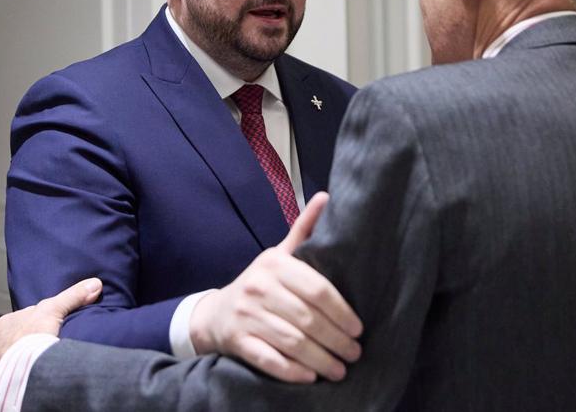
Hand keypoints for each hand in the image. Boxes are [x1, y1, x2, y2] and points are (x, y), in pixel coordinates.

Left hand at [0, 278, 101, 362]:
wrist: (26, 370)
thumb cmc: (31, 336)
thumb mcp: (54, 307)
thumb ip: (73, 295)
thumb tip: (95, 283)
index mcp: (6, 323)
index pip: (29, 315)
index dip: (43, 316)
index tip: (56, 318)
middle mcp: (2, 341)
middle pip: (28, 333)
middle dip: (40, 334)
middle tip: (58, 336)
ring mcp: (7, 360)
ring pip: (27, 351)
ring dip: (39, 351)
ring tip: (55, 351)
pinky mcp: (15, 377)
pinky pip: (28, 367)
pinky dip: (38, 365)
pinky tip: (49, 365)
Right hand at [189, 192, 362, 382]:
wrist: (216, 313)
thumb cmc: (260, 284)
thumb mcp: (279, 255)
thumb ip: (304, 230)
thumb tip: (327, 197)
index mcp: (275, 264)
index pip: (317, 289)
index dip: (341, 311)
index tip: (359, 328)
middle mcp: (259, 288)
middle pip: (308, 318)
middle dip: (336, 340)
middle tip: (355, 354)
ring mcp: (247, 316)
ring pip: (292, 341)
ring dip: (321, 360)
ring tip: (340, 370)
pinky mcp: (237, 341)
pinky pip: (269, 360)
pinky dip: (292, 371)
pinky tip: (311, 377)